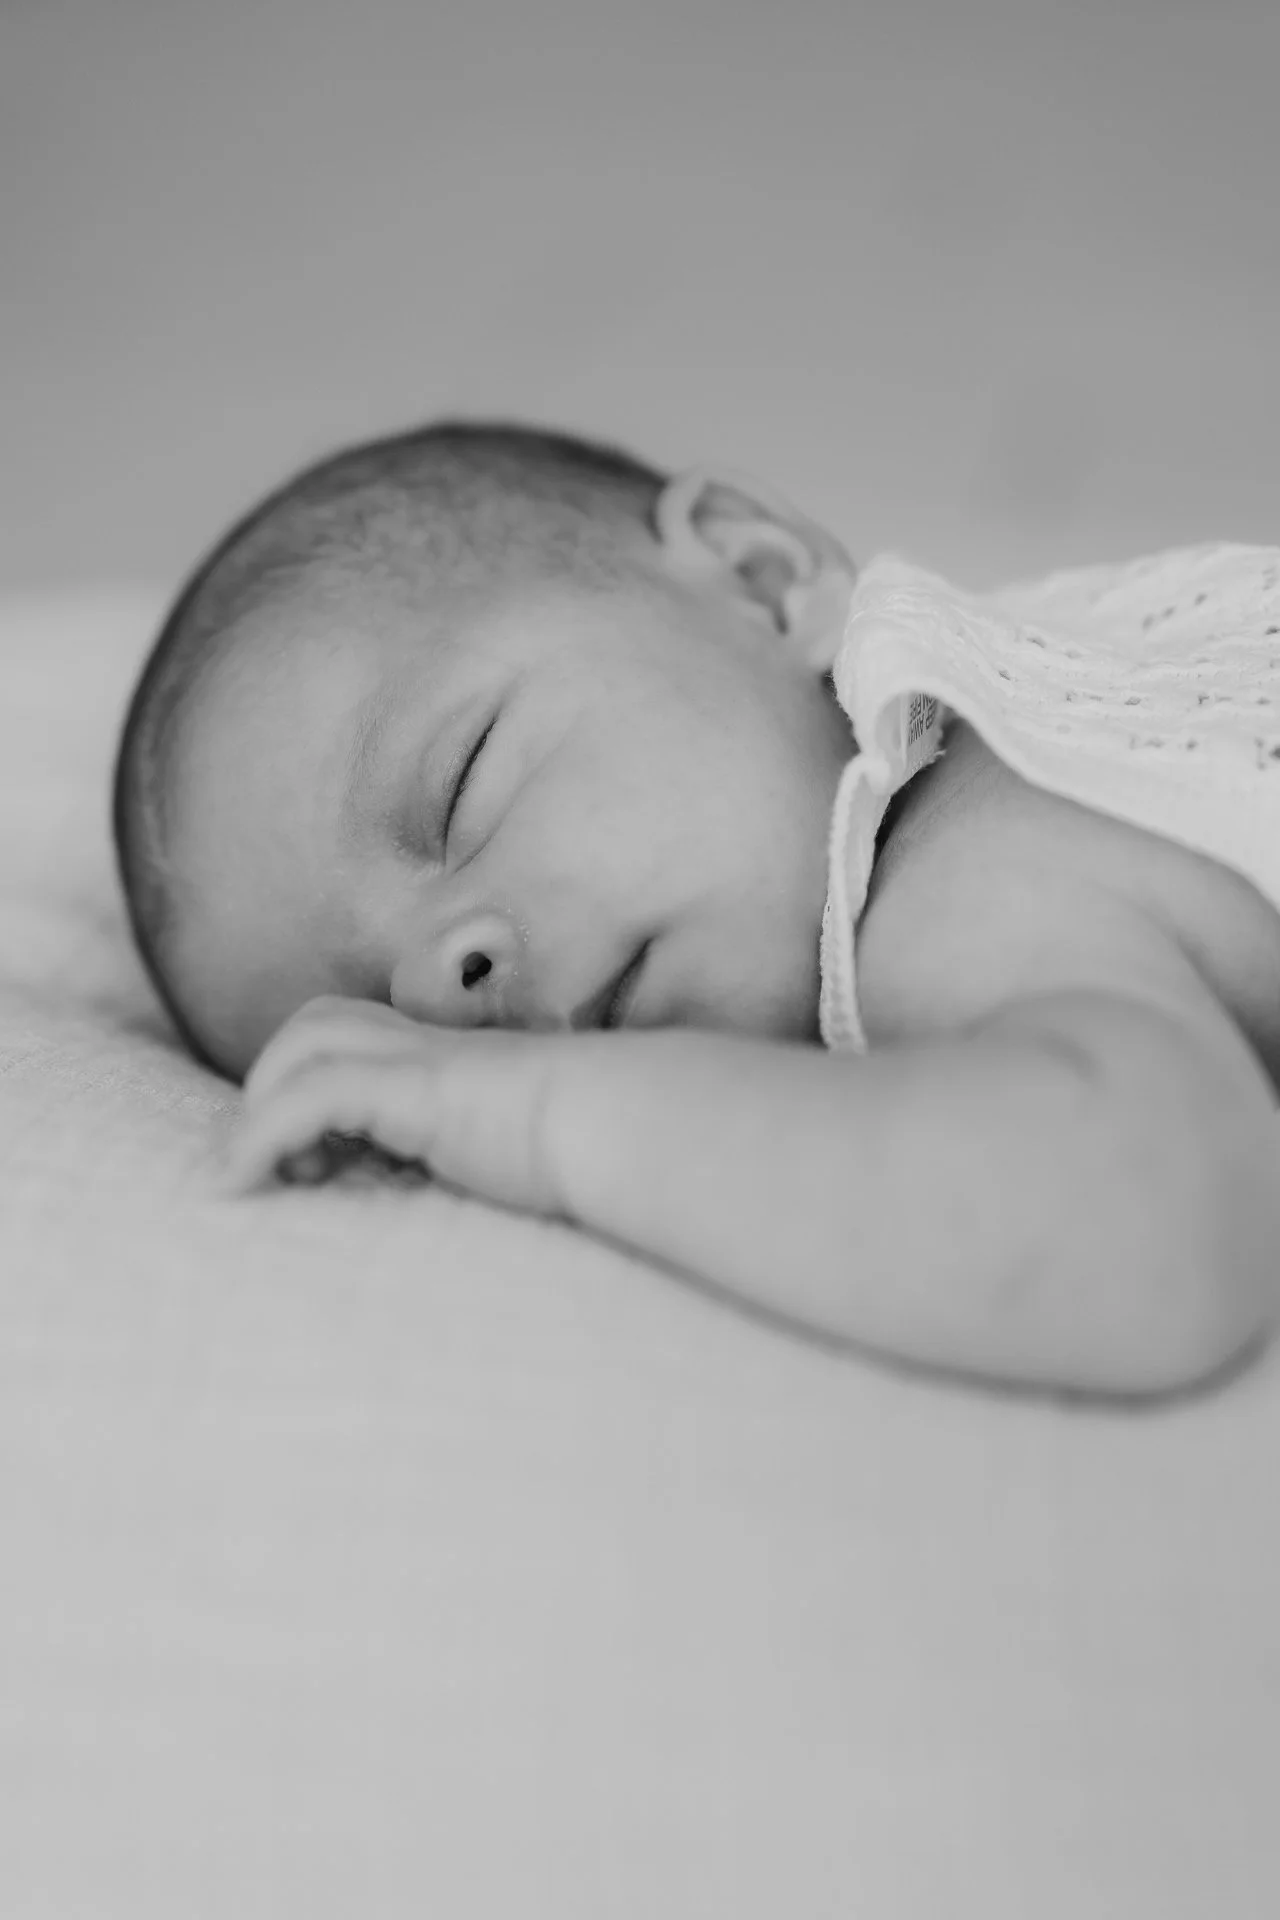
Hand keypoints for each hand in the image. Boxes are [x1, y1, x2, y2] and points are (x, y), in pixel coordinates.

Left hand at [220, 994, 575, 1215]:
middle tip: (302, 1171)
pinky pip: (313, 1095)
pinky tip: (241, 1183)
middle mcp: (432, 1052)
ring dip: (270, 1103)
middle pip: (323, 1023)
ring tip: (285, 1176)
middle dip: (281, 1085)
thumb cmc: (590, 1155)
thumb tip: (447, 1226)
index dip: (316, 1100)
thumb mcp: (516, 1163)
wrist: (628, 1129)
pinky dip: (261, 1135)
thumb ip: (477, 1165)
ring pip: (310, 1040)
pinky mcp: (415, 1085)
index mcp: (453, 1070)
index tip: (317, 1175)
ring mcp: (424, 1061)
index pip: (356, 1050)